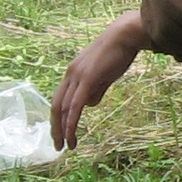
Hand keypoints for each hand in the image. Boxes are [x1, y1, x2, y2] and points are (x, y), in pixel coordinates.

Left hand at [52, 11, 143, 151]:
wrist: (125, 35)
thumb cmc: (119, 53)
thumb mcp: (105, 75)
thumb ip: (96, 90)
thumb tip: (89, 105)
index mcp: (73, 72)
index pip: (59, 98)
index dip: (58, 117)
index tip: (61, 132)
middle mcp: (70, 74)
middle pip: (55, 105)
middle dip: (55, 128)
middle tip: (58, 146)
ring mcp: (76, 76)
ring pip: (62, 108)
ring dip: (62, 129)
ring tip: (67, 146)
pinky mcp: (86, 79)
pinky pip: (74, 106)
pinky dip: (71, 123)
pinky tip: (71, 135)